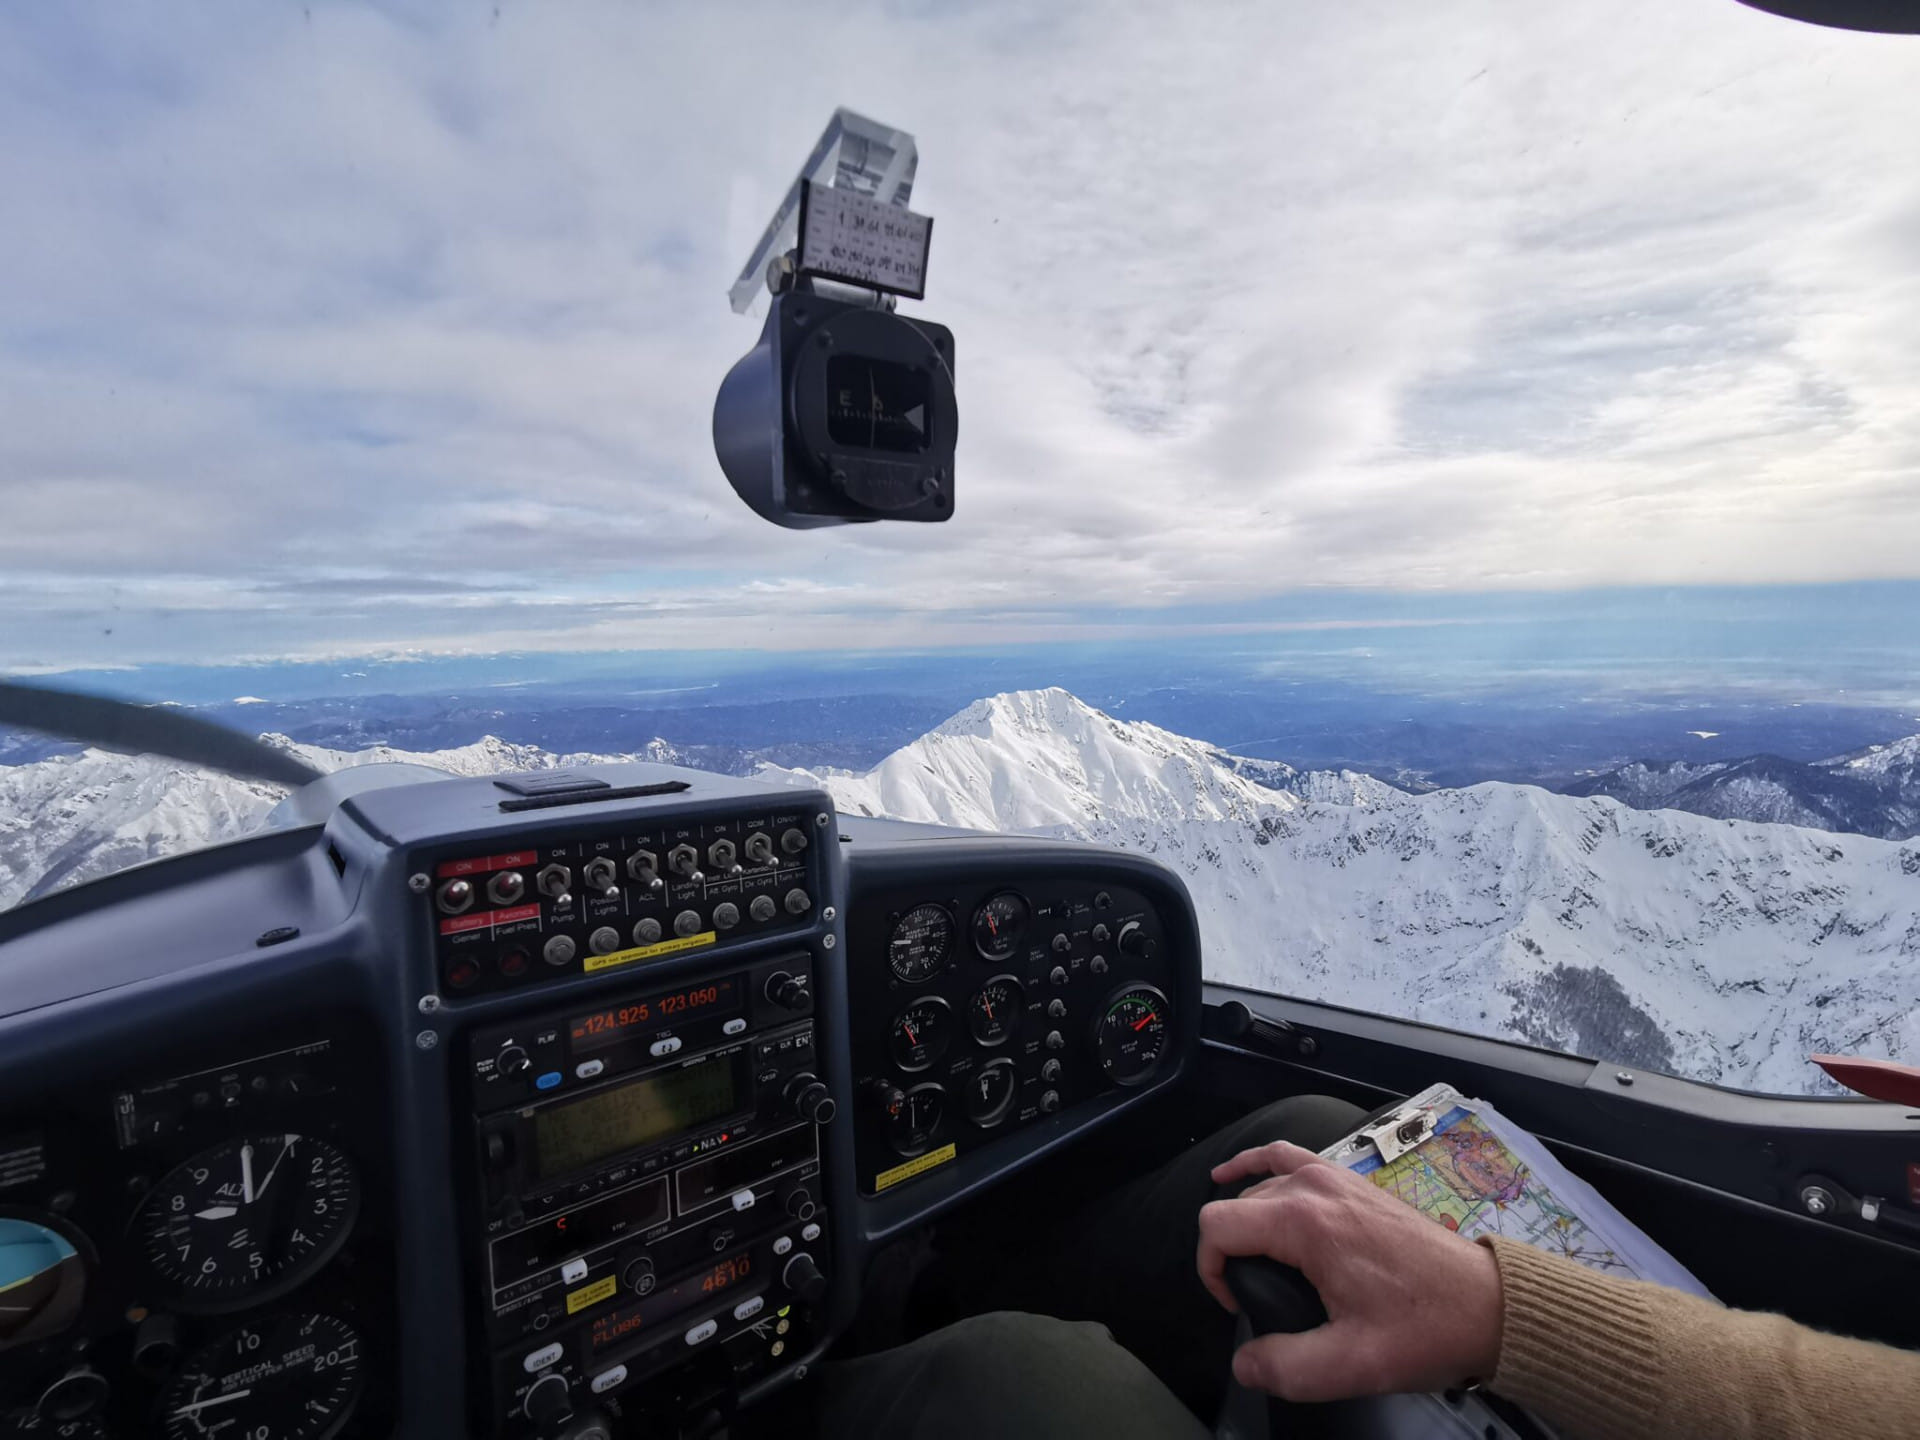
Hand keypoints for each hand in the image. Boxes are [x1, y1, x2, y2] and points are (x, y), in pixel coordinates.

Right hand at [1196, 1139, 1503, 1402]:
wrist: (1484, 1304)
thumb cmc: (1423, 1329)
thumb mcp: (1352, 1364)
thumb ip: (1286, 1368)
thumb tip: (1244, 1363)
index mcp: (1305, 1222)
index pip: (1217, 1226)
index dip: (1211, 1271)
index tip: (1239, 1307)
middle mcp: (1312, 1187)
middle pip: (1236, 1207)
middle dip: (1232, 1254)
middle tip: (1262, 1301)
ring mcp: (1332, 1176)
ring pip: (1258, 1187)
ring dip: (1245, 1222)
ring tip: (1254, 1264)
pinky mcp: (1348, 1180)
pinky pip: (1287, 1156)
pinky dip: (1256, 1163)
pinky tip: (1237, 1172)